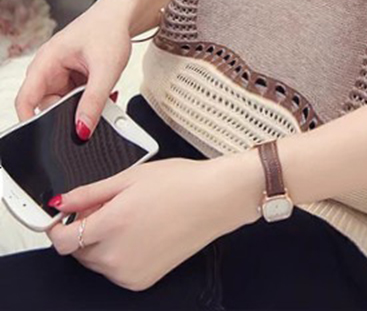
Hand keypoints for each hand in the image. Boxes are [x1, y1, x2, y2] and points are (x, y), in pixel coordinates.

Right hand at [14, 0, 133, 138]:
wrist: (122, 14)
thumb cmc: (109, 29)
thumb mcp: (105, 69)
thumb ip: (94, 101)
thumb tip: (82, 129)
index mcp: (46, 62)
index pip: (25, 100)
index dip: (30, 122)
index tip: (45, 138)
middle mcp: (49, 68)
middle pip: (48, 105)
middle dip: (68, 114)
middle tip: (91, 114)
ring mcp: (61, 73)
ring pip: (65, 103)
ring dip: (83, 106)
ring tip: (104, 96)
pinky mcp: (74, 76)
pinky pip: (76, 97)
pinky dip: (90, 99)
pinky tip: (105, 93)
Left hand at [46, 152, 263, 290]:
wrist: (215, 199)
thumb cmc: (181, 183)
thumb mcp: (130, 177)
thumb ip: (90, 193)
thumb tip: (62, 202)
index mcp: (111, 225)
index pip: (62, 241)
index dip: (59, 227)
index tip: (63, 218)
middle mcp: (116, 256)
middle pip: (79, 251)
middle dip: (86, 229)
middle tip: (110, 205)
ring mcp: (129, 272)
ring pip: (97, 261)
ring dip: (102, 242)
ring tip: (131, 216)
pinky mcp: (142, 280)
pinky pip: (116, 270)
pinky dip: (120, 254)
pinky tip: (142, 231)